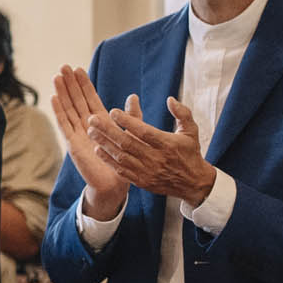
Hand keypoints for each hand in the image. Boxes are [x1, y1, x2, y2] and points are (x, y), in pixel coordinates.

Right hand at [50, 67, 126, 220]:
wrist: (114, 184)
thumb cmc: (123, 162)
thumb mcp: (131, 134)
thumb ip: (131, 116)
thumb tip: (132, 96)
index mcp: (101, 122)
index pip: (90, 98)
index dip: (84, 84)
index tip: (78, 69)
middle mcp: (87, 126)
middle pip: (76, 100)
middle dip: (70, 83)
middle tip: (64, 66)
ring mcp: (78, 134)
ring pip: (68, 108)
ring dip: (62, 92)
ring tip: (57, 76)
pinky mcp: (73, 143)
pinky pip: (64, 124)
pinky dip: (59, 110)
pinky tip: (54, 97)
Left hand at [88, 95, 217, 207]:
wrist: (192, 183)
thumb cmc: (190, 153)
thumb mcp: (191, 131)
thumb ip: (182, 113)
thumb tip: (170, 99)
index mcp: (168, 145)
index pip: (144, 132)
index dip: (128, 121)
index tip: (113, 111)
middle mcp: (156, 159)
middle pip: (127, 143)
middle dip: (108, 130)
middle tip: (92, 119)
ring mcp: (147, 171)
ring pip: (121, 157)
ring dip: (104, 143)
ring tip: (90, 131)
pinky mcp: (141, 181)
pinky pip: (121, 170)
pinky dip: (108, 160)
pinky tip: (97, 149)